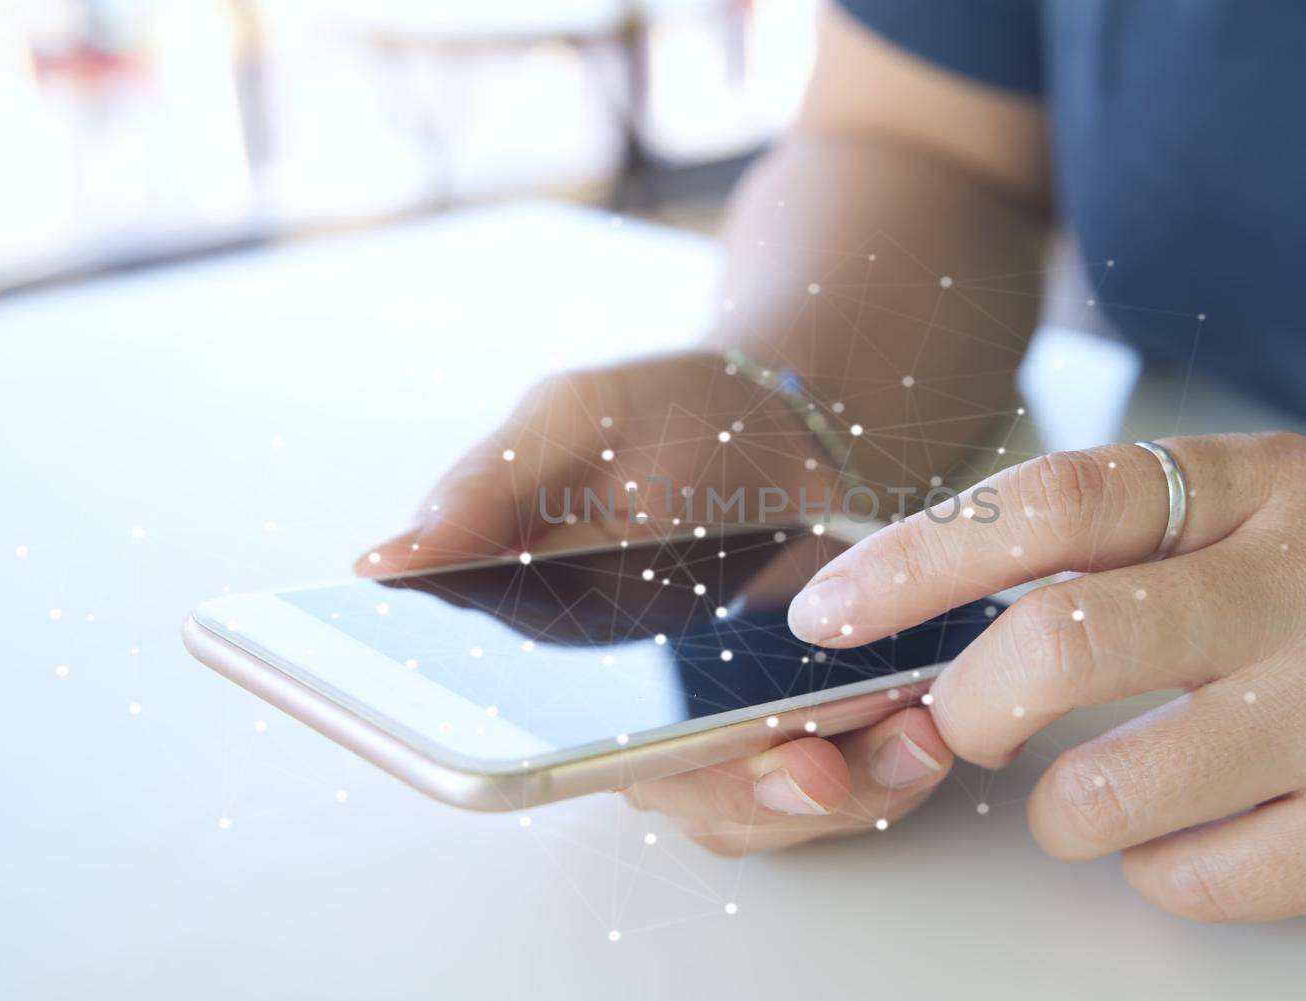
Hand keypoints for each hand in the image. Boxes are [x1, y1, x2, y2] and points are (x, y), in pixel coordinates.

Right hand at [356, 349, 956, 851]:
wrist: (781, 415)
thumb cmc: (663, 415)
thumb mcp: (571, 420)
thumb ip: (486, 488)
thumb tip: (379, 560)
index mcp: (560, 659)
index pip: (566, 752)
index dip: (627, 770)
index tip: (676, 756)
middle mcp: (636, 713)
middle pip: (687, 799)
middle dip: (760, 792)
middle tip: (820, 762)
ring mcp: (724, 723)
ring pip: (771, 806)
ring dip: (846, 788)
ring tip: (911, 735)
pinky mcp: (805, 718)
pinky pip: (841, 777)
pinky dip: (887, 762)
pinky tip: (926, 721)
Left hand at [786, 432, 1305, 919]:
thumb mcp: (1285, 518)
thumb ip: (1139, 544)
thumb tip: (954, 600)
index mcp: (1268, 486)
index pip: (1054, 502)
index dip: (920, 560)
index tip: (835, 611)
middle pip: (1062, 642)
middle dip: (969, 705)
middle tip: (961, 728)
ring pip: (1110, 789)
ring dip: (1061, 811)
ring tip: (1093, 795)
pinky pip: (1197, 879)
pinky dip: (1154, 870)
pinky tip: (1192, 835)